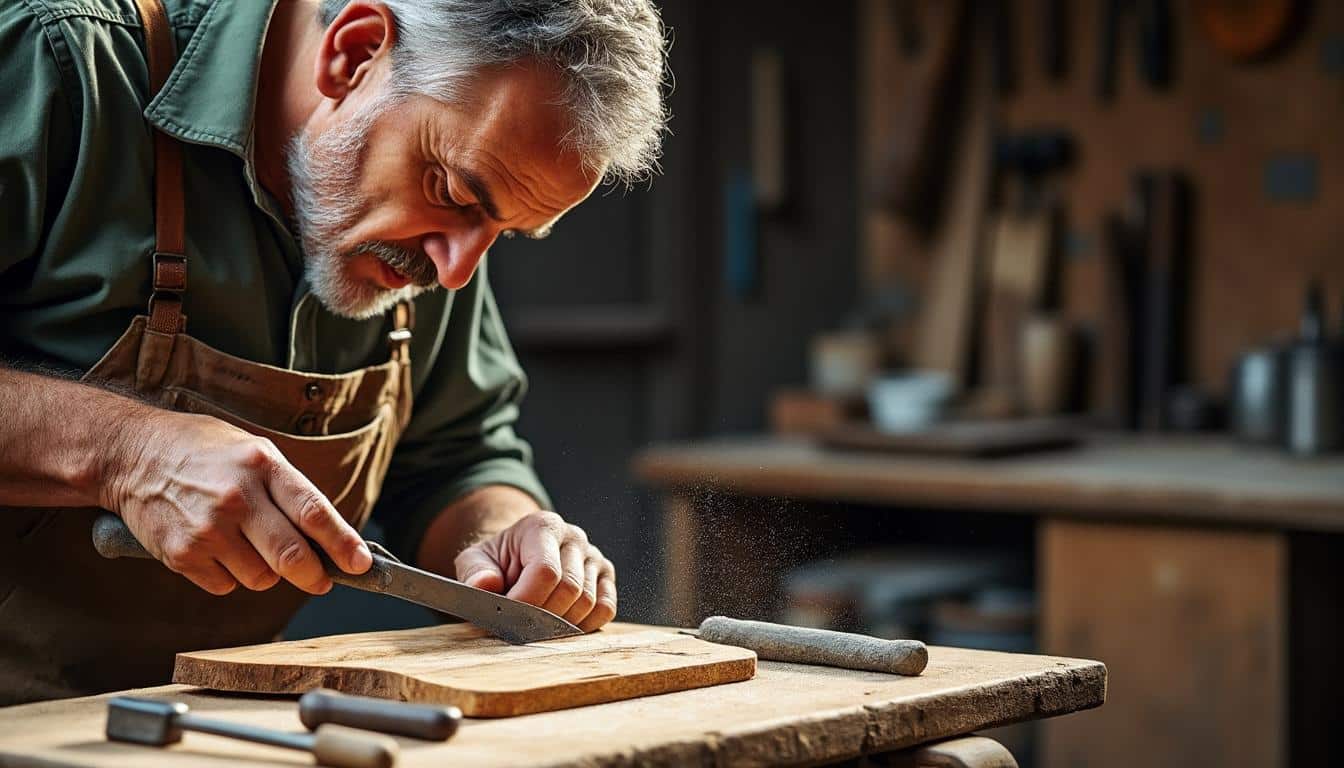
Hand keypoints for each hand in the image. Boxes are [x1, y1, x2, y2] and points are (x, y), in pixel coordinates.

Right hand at [104, 409, 371, 594]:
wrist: (133, 455)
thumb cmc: (204, 453)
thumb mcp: (256, 453)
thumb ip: (290, 491)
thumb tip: (330, 537)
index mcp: (262, 466)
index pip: (314, 513)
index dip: (343, 544)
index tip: (361, 564)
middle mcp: (236, 498)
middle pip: (291, 557)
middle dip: (314, 576)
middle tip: (322, 580)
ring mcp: (207, 530)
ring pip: (261, 578)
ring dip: (266, 572)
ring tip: (248, 544)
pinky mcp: (181, 555)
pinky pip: (226, 586)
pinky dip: (230, 576)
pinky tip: (217, 549)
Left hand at [453, 511, 615, 631]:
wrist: (516, 558)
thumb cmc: (496, 562)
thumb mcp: (474, 562)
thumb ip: (475, 572)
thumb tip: (486, 585)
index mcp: (543, 526)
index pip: (545, 570)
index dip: (526, 601)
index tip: (506, 617)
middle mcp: (574, 537)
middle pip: (569, 589)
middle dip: (542, 616)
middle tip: (520, 626)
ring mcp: (594, 556)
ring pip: (587, 602)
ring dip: (561, 624)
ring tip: (536, 624)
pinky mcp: (606, 576)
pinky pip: (605, 609)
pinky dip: (585, 625)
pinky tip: (561, 624)